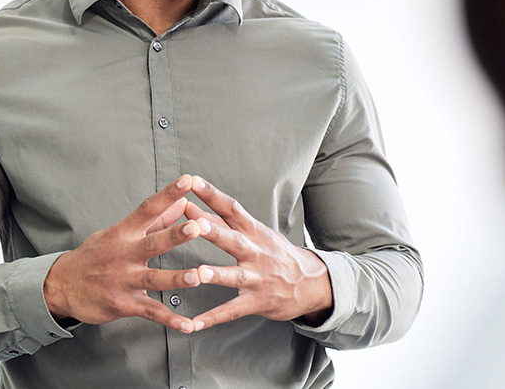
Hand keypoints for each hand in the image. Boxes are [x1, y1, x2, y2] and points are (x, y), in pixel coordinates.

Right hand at [43, 174, 203, 332]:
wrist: (61, 285)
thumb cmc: (95, 255)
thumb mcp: (118, 232)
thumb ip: (154, 220)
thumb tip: (180, 202)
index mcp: (123, 233)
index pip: (147, 209)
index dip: (167, 194)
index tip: (187, 181)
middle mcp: (124, 255)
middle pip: (153, 243)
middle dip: (176, 235)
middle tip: (197, 227)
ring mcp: (124, 280)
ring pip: (155, 279)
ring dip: (177, 278)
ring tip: (198, 277)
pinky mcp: (124, 304)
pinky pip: (151, 312)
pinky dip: (170, 320)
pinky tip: (188, 325)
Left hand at [185, 176, 333, 331]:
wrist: (312, 284)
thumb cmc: (277, 254)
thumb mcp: (258, 233)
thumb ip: (225, 223)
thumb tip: (194, 205)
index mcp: (255, 232)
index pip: (232, 209)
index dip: (212, 195)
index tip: (192, 181)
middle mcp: (256, 253)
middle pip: (233, 239)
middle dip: (213, 231)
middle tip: (193, 222)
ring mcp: (258, 279)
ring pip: (235, 276)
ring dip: (216, 275)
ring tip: (197, 274)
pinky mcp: (258, 302)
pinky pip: (233, 311)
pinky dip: (213, 318)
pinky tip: (194, 323)